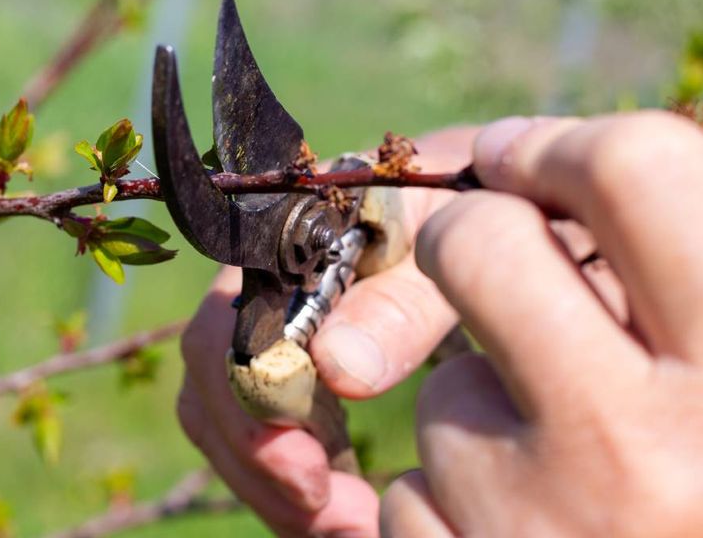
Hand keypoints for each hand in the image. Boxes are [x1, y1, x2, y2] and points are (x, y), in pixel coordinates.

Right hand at [176, 127, 476, 536]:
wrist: (489, 198)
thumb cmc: (469, 205)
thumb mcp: (449, 240)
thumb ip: (402, 298)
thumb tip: (337, 370)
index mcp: (276, 245)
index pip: (222, 333)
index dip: (250, 410)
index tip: (311, 475)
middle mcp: (253, 288)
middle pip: (212, 388)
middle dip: (260, 465)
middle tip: (338, 521)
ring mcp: (267, 331)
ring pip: (227, 421)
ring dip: (274, 485)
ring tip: (352, 527)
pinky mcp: (293, 371)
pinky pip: (262, 434)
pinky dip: (291, 484)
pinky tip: (348, 509)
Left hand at [382, 111, 702, 537]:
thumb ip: (685, 283)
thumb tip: (543, 183)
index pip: (638, 166)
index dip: (566, 148)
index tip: (527, 163)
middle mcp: (658, 453)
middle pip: (480, 244)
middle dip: (468, 240)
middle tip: (489, 260)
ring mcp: (548, 532)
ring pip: (444, 388)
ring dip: (488, 412)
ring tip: (582, 487)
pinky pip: (409, 499)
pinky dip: (456, 512)